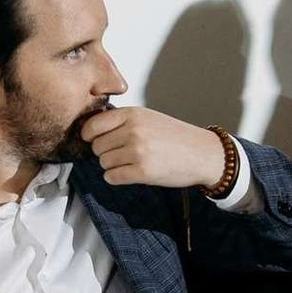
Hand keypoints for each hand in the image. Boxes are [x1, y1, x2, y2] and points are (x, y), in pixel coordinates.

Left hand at [78, 106, 225, 188]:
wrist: (203, 153)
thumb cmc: (175, 137)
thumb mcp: (148, 118)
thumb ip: (122, 121)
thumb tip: (91, 130)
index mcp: (133, 114)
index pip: (93, 125)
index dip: (89, 135)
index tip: (92, 140)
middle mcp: (133, 131)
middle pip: (97, 147)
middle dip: (105, 153)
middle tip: (122, 153)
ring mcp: (137, 151)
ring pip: (103, 163)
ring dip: (112, 166)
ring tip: (131, 162)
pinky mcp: (142, 172)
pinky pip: (111, 177)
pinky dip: (117, 178)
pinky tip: (130, 173)